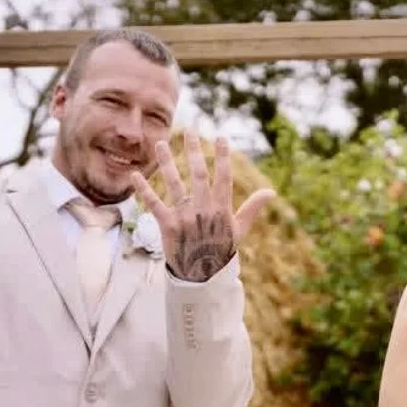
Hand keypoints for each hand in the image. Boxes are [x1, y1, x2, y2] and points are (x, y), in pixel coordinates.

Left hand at [131, 128, 274, 281]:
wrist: (202, 275)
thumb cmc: (221, 249)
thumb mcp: (240, 229)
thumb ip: (252, 207)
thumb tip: (271, 192)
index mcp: (221, 208)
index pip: (223, 177)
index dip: (222, 157)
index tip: (220, 138)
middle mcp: (203, 209)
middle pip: (197, 173)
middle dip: (193, 151)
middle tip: (189, 131)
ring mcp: (184, 216)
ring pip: (174, 183)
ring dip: (166, 162)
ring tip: (160, 144)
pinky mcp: (167, 225)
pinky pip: (154, 204)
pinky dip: (144, 190)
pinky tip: (134, 175)